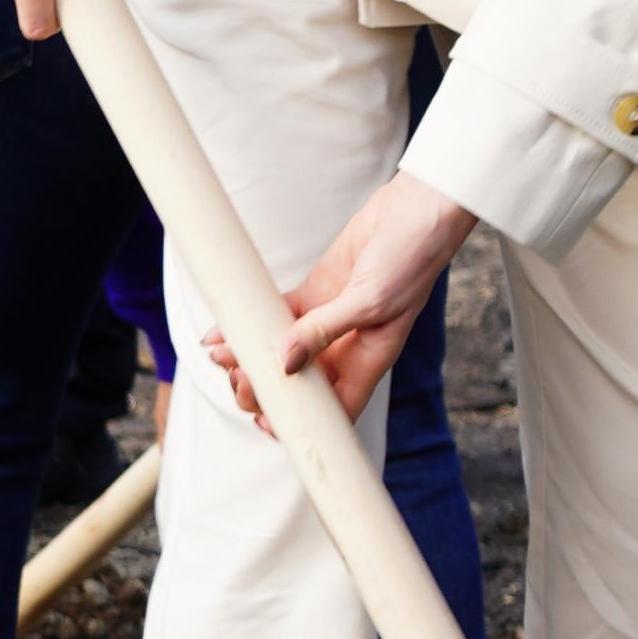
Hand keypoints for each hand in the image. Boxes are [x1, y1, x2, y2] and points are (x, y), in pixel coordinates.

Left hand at [202, 172, 477, 427]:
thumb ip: (325, 330)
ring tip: (221, 353)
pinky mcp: (314, 293)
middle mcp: (346, 348)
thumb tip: (286, 362)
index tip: (268, 424)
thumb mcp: (371, 301)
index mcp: (369, 361)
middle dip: (265, 389)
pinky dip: (249, 323)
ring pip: (280, 353)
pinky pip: (275, 316)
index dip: (303, 425)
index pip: (335, 410)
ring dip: (249, 358)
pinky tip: (223, 329)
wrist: (416, 213)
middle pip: (300, 387)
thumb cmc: (411, 261)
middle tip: (239, 377)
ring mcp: (326, 321)